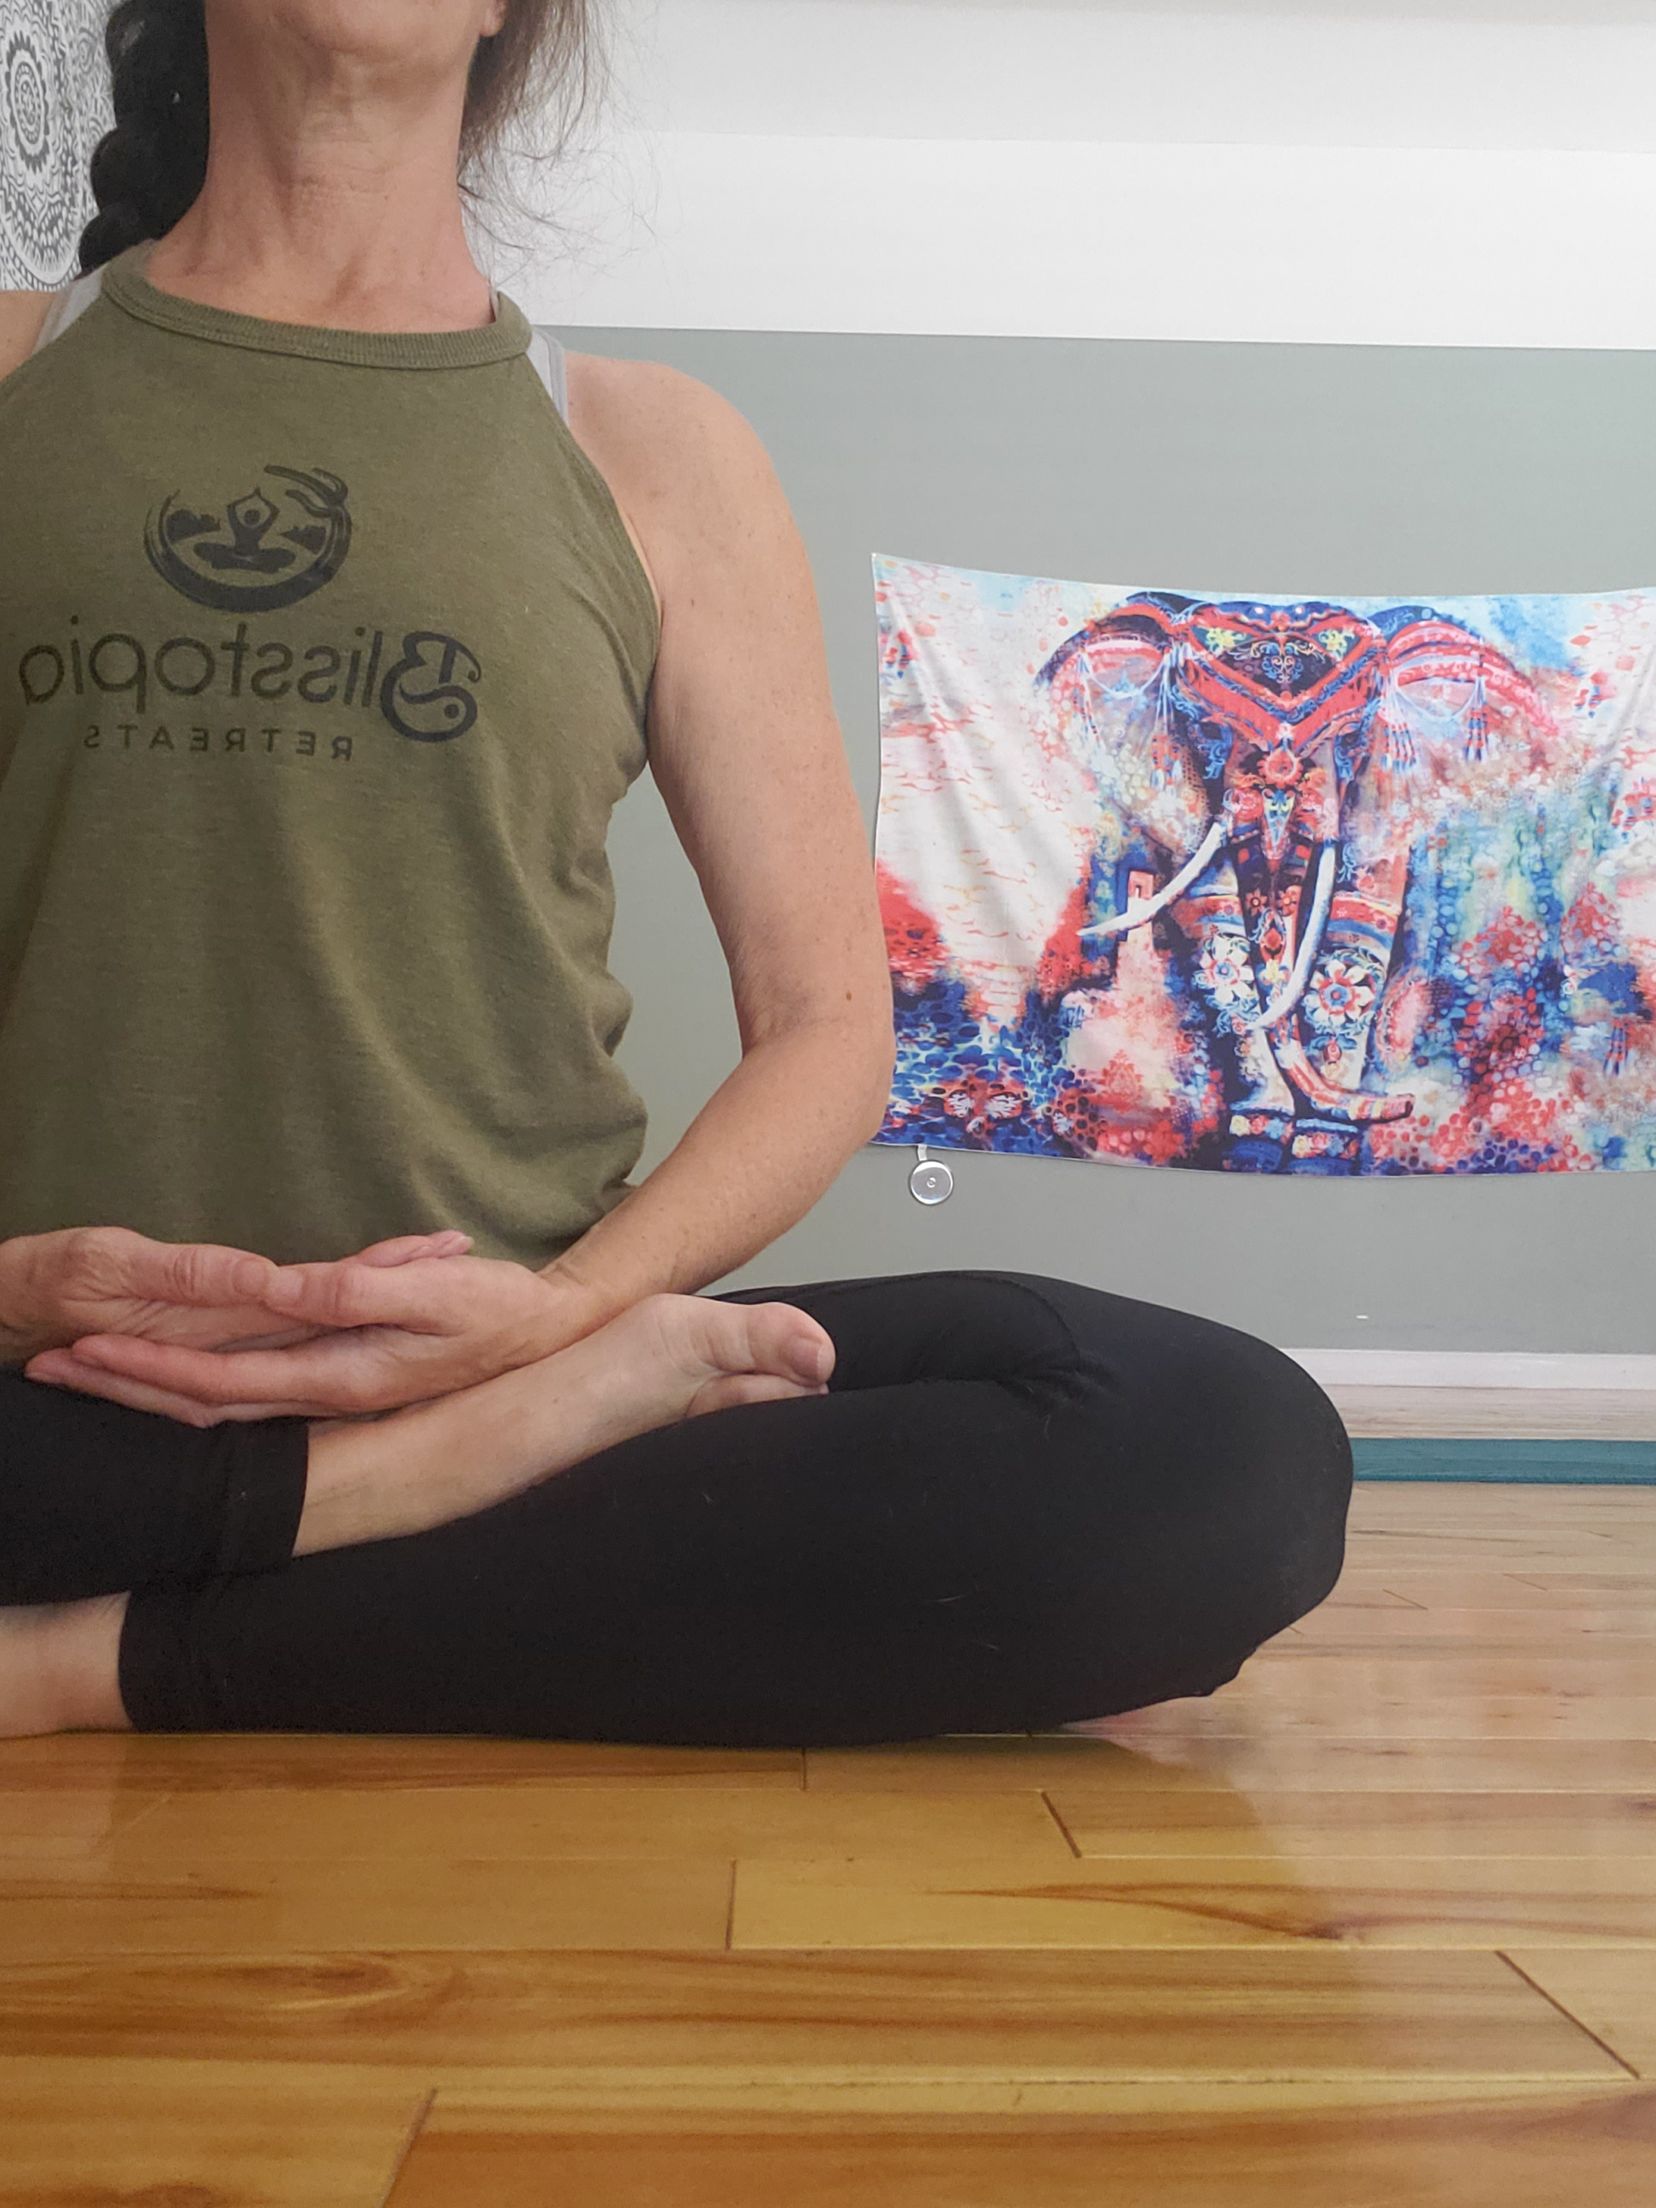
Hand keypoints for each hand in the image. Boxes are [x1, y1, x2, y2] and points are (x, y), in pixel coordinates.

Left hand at [2, 1224, 471, 1377]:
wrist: (547, 1334)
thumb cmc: (496, 1306)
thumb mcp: (432, 1288)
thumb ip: (354, 1289)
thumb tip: (284, 1288)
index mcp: (338, 1374)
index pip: (220, 1382)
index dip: (148, 1370)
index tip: (86, 1353)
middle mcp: (325, 1395)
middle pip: (204, 1405)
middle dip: (127, 1389)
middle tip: (54, 1368)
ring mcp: (332, 1392)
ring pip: (221, 1406)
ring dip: (152, 1390)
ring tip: (91, 1372)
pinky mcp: (339, 1380)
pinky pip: (249, 1394)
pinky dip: (197, 1387)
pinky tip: (172, 1380)